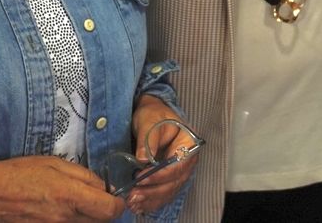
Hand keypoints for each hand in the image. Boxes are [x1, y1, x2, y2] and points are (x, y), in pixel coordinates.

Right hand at [0, 155, 124, 221]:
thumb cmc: (17, 174)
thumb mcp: (54, 163)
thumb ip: (84, 176)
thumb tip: (104, 187)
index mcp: (70, 197)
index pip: (111, 210)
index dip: (117, 203)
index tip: (113, 196)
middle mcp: (65, 220)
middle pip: (101, 222)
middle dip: (102, 211)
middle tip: (93, 199)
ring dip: (86, 218)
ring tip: (73, 205)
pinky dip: (70, 222)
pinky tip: (59, 212)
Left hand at [125, 95, 199, 215]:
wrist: (152, 115)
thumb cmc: (153, 115)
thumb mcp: (150, 120)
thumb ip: (148, 139)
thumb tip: (142, 159)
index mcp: (188, 144)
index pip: (177, 165)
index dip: (160, 174)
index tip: (141, 176)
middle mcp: (187, 160)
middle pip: (174, 182)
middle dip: (153, 191)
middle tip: (133, 194)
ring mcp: (179, 170)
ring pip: (169, 191)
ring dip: (151, 199)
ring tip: (133, 202)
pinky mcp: (169, 178)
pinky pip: (163, 193)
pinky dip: (152, 201)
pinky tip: (139, 206)